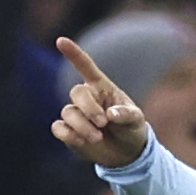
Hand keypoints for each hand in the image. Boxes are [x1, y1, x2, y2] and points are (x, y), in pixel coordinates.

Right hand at [51, 35, 154, 166]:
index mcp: (102, 87)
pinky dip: (68, 134)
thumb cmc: (131, 129)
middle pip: (77, 93)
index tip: (61, 41)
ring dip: (82, 126)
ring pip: (68, 113)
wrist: (125, 154)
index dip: (73, 54)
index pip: (86, 66)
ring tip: (98, 138)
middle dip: (89, 108)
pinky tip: (81, 141)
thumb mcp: (137, 120)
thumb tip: (111, 114)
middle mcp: (86, 98)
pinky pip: (58, 128)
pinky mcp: (69, 132)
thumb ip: (126, 114)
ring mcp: (76, 114)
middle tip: (103, 124)